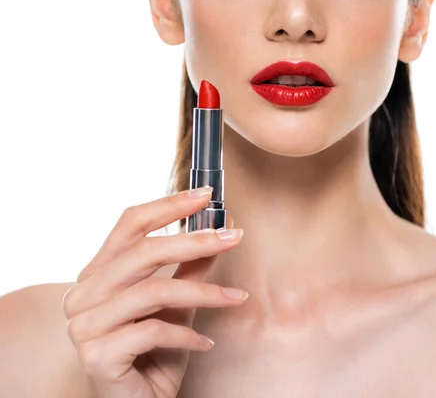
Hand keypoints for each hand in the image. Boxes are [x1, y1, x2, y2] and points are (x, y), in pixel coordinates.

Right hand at [62, 186, 247, 397]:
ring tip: (236, 298)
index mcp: (98, 273)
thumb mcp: (178, 305)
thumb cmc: (154, 353)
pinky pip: (152, 332)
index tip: (207, 195)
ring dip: (203, 292)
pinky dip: (187, 337)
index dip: (168, 206)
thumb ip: (191, 268)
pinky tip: (206, 343)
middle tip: (233, 236)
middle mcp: (83, 294)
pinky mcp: (97, 355)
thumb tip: (219, 229)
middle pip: (142, 252)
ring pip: (153, 291)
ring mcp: (85, 325)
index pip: (129, 225)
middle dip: (194, 241)